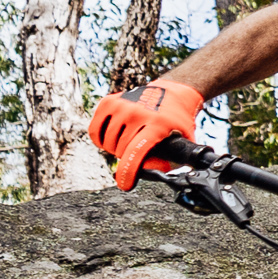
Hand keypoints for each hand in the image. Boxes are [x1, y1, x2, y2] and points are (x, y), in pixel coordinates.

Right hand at [88, 80, 205, 190]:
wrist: (172, 93)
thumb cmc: (176, 121)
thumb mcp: (182, 141)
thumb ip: (172, 161)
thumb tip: (156, 173)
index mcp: (157, 123)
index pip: (136, 151)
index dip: (127, 172)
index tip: (125, 185)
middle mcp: (137, 112)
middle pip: (120, 150)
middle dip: (126, 158)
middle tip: (136, 153)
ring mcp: (121, 105)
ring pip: (106, 142)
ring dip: (114, 149)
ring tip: (126, 144)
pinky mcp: (109, 102)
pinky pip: (94, 131)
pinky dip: (100, 140)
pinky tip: (110, 139)